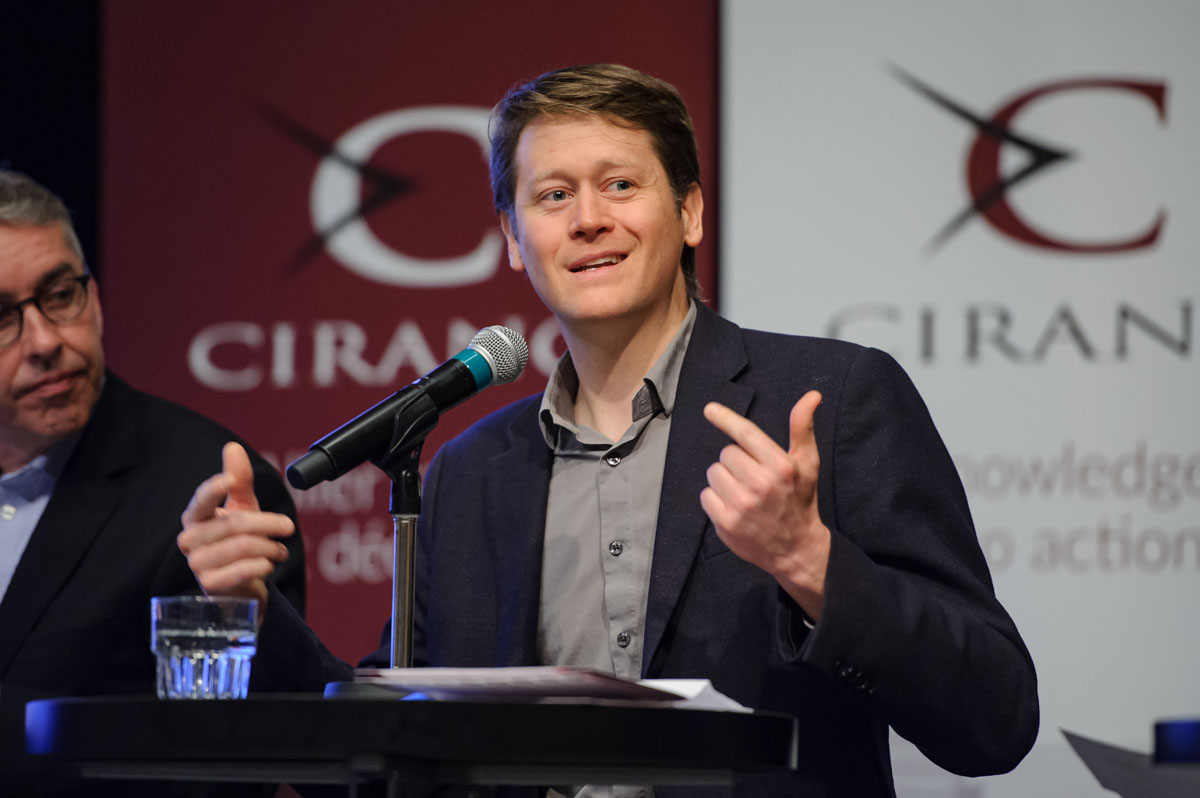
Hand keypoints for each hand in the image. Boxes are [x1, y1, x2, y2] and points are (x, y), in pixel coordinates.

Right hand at [177, 442, 294, 612]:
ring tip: (279, 549)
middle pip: (234, 524)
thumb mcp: (243, 507)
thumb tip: (232, 447)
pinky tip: (269, 563)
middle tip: (288, 526)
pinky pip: (241, 570)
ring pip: (242, 546)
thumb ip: (239, 480)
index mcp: (195, 517)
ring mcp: (197, 564)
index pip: (202, 499)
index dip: (216, 488)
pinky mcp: (210, 584)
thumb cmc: (239, 540)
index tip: (232, 479)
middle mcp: (190, 539)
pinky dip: (262, 565)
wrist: (241, 583)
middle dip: (267, 523)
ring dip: (269, 547)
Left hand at [700, 391, 830, 618]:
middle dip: (737, 462)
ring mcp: (742, 505)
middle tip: (753, 477)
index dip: (726, 418)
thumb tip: (813, 395)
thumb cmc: (800, 500)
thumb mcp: (807, 463)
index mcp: (781, 466)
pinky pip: (706, 495)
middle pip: (726, 453)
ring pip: (714, 472)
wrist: (796, 548)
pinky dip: (716, 499)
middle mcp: (761, 485)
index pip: (746, 434)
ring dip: (724, 479)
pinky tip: (734, 507)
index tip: (709, 409)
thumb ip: (803, 427)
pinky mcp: (726, 523)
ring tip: (744, 492)